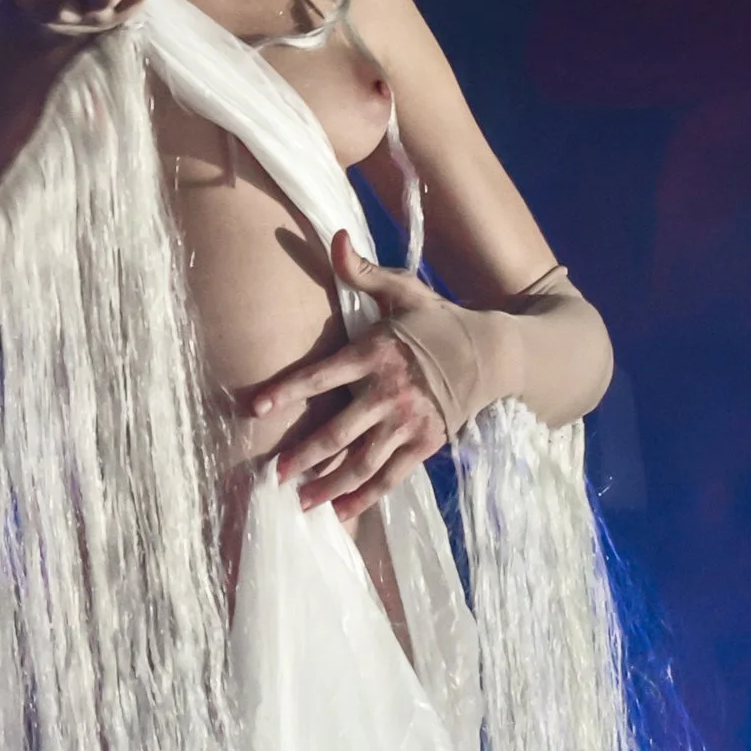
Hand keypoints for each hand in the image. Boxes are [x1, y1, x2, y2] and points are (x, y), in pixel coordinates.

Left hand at [245, 233, 485, 520]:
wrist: (494, 353)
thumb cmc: (439, 321)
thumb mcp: (404, 290)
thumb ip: (363, 273)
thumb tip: (335, 238)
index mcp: (377, 353)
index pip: (322, 375)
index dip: (287, 391)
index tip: (255, 408)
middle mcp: (391, 392)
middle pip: (339, 431)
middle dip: (303, 455)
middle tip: (274, 475)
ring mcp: (409, 423)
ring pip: (362, 462)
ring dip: (329, 484)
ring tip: (300, 503)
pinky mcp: (426, 444)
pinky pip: (391, 477)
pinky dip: (365, 497)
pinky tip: (340, 513)